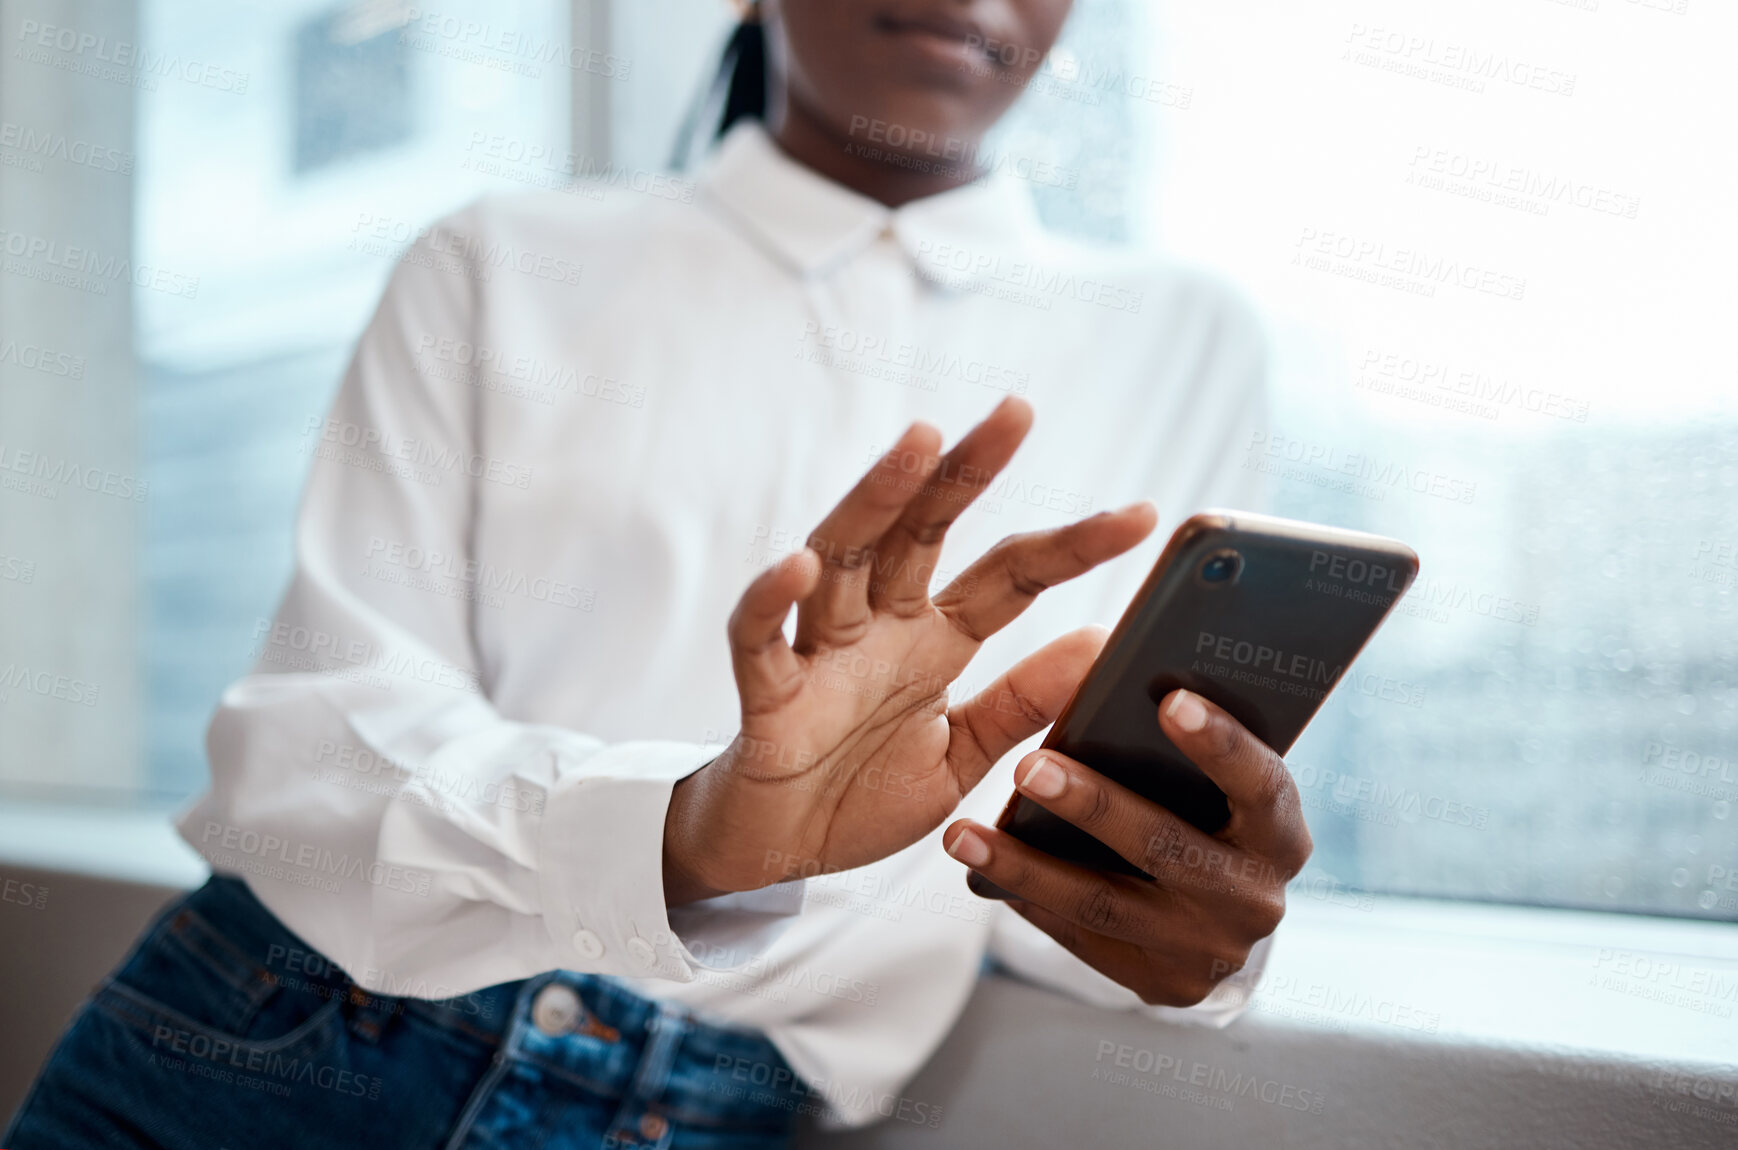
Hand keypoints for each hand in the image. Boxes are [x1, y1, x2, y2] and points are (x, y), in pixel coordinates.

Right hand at [663, 397, 1156, 902]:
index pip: (1010, 576)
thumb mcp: (963, 755)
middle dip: (965, 470)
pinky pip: (761, 639)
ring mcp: (821, 654)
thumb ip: (1020, 704)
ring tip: (917, 444)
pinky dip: (771, 600)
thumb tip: (1100, 645)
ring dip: (877, 499)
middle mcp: (879, 629)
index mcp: (932, 642)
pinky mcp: (768, 697)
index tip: (1142, 517)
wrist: (777, 853)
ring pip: (843, 557)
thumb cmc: (859, 795)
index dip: (1071, 544)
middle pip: (921, 531)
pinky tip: (798, 564)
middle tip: (1017, 412)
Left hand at [942, 689, 1312, 1006]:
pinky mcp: (1163, 984)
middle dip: (1093, 805)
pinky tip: (983, 870)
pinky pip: (1083, 937)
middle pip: (1166, 847)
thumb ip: (1184, 735)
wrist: (1220, 914)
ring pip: (1105, 903)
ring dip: (1028, 866)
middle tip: (1029, 765)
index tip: (1169, 699)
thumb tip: (1108, 659)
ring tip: (965, 835)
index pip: (1261, 784)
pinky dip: (1030, 900)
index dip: (1220, 744)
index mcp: (1280, 833)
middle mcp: (1256, 899)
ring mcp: (1209, 951)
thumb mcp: (1219, 780)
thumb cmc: (1208, 813)